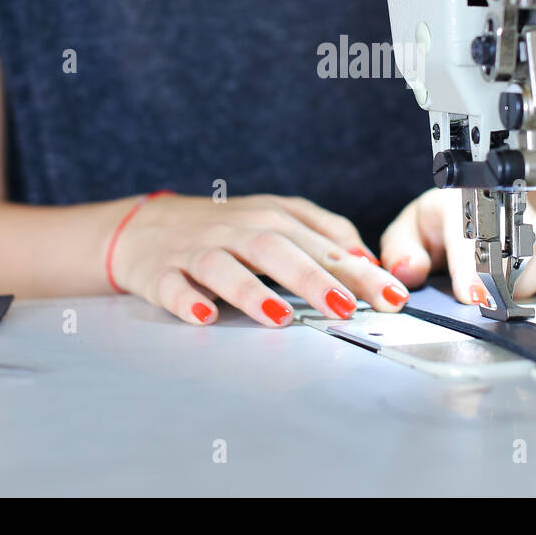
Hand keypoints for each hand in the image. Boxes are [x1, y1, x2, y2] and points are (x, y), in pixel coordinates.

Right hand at [111, 194, 409, 326]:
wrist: (144, 226)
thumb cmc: (225, 229)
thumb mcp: (278, 218)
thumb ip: (325, 233)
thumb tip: (368, 262)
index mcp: (272, 217)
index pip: (322, 244)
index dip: (359, 272)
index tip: (391, 297)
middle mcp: (237, 230)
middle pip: (278, 250)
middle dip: (314, 279)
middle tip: (346, 309)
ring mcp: (197, 251)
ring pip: (225, 266)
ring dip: (251, 291)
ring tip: (280, 317)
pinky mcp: (162, 273)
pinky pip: (173, 286)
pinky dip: (186, 300)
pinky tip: (203, 316)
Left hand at [379, 188, 535, 306]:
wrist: (460, 216)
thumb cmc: (434, 227)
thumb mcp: (405, 234)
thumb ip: (400, 251)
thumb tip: (411, 270)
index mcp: (462, 197)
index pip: (475, 229)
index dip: (474, 268)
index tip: (473, 296)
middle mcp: (507, 204)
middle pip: (525, 242)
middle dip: (504, 280)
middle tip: (485, 296)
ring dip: (530, 281)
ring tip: (504, 289)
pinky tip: (530, 285)